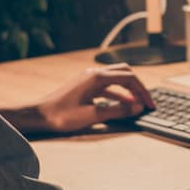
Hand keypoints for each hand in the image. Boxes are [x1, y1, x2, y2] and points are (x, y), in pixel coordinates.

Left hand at [29, 64, 153, 134]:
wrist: (39, 115)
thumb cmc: (61, 116)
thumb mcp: (92, 115)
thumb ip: (117, 110)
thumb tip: (138, 107)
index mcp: (97, 77)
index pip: (129, 78)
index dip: (143, 91)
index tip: (150, 104)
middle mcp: (93, 73)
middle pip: (124, 73)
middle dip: (138, 86)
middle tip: (147, 101)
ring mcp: (88, 78)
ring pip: (116, 79)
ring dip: (128, 90)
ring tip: (138, 105)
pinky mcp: (84, 86)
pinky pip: (106, 86)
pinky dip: (117, 94)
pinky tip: (122, 105)